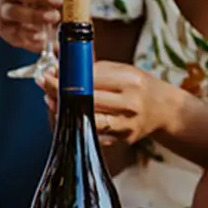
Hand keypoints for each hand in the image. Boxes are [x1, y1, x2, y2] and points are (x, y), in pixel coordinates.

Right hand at [0, 0, 64, 51]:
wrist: (54, 28)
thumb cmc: (54, 4)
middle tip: (57, 0)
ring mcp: (4, 11)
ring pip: (11, 11)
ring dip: (33, 15)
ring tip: (53, 17)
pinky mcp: (5, 31)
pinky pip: (14, 32)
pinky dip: (29, 35)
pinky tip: (42, 36)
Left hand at [39, 59, 183, 144]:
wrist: (163, 110)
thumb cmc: (137, 85)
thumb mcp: (121, 70)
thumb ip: (93, 68)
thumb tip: (61, 67)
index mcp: (130, 81)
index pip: (91, 79)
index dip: (66, 77)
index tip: (48, 74)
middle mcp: (130, 104)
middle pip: (87, 100)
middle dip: (61, 93)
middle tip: (44, 86)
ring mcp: (127, 125)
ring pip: (88, 121)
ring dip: (64, 112)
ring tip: (51, 102)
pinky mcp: (123, 140)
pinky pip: (94, 134)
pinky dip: (76, 125)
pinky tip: (65, 116)